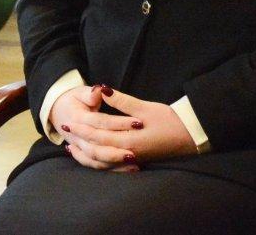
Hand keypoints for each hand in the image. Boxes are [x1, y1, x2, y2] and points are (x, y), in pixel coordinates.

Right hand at [50, 84, 140, 171]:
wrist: (57, 111)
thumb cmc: (73, 100)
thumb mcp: (79, 93)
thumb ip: (90, 93)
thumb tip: (99, 90)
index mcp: (78, 119)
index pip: (102, 122)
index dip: (120, 123)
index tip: (139, 122)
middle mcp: (77, 136)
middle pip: (98, 146)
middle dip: (117, 150)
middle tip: (136, 151)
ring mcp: (80, 147)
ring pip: (97, 158)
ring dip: (114, 162)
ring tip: (135, 161)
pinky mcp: (85, 153)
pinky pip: (96, 164)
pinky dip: (111, 168)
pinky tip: (129, 169)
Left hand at [57, 85, 194, 167]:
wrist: (190, 137)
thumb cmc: (171, 122)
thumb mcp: (147, 109)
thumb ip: (123, 102)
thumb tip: (104, 90)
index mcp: (127, 140)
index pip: (97, 135)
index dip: (81, 128)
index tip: (68, 120)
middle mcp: (125, 153)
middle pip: (95, 149)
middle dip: (79, 139)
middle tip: (65, 131)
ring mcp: (129, 159)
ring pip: (100, 160)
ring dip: (85, 152)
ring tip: (72, 146)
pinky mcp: (134, 160)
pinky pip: (108, 164)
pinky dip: (96, 160)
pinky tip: (92, 154)